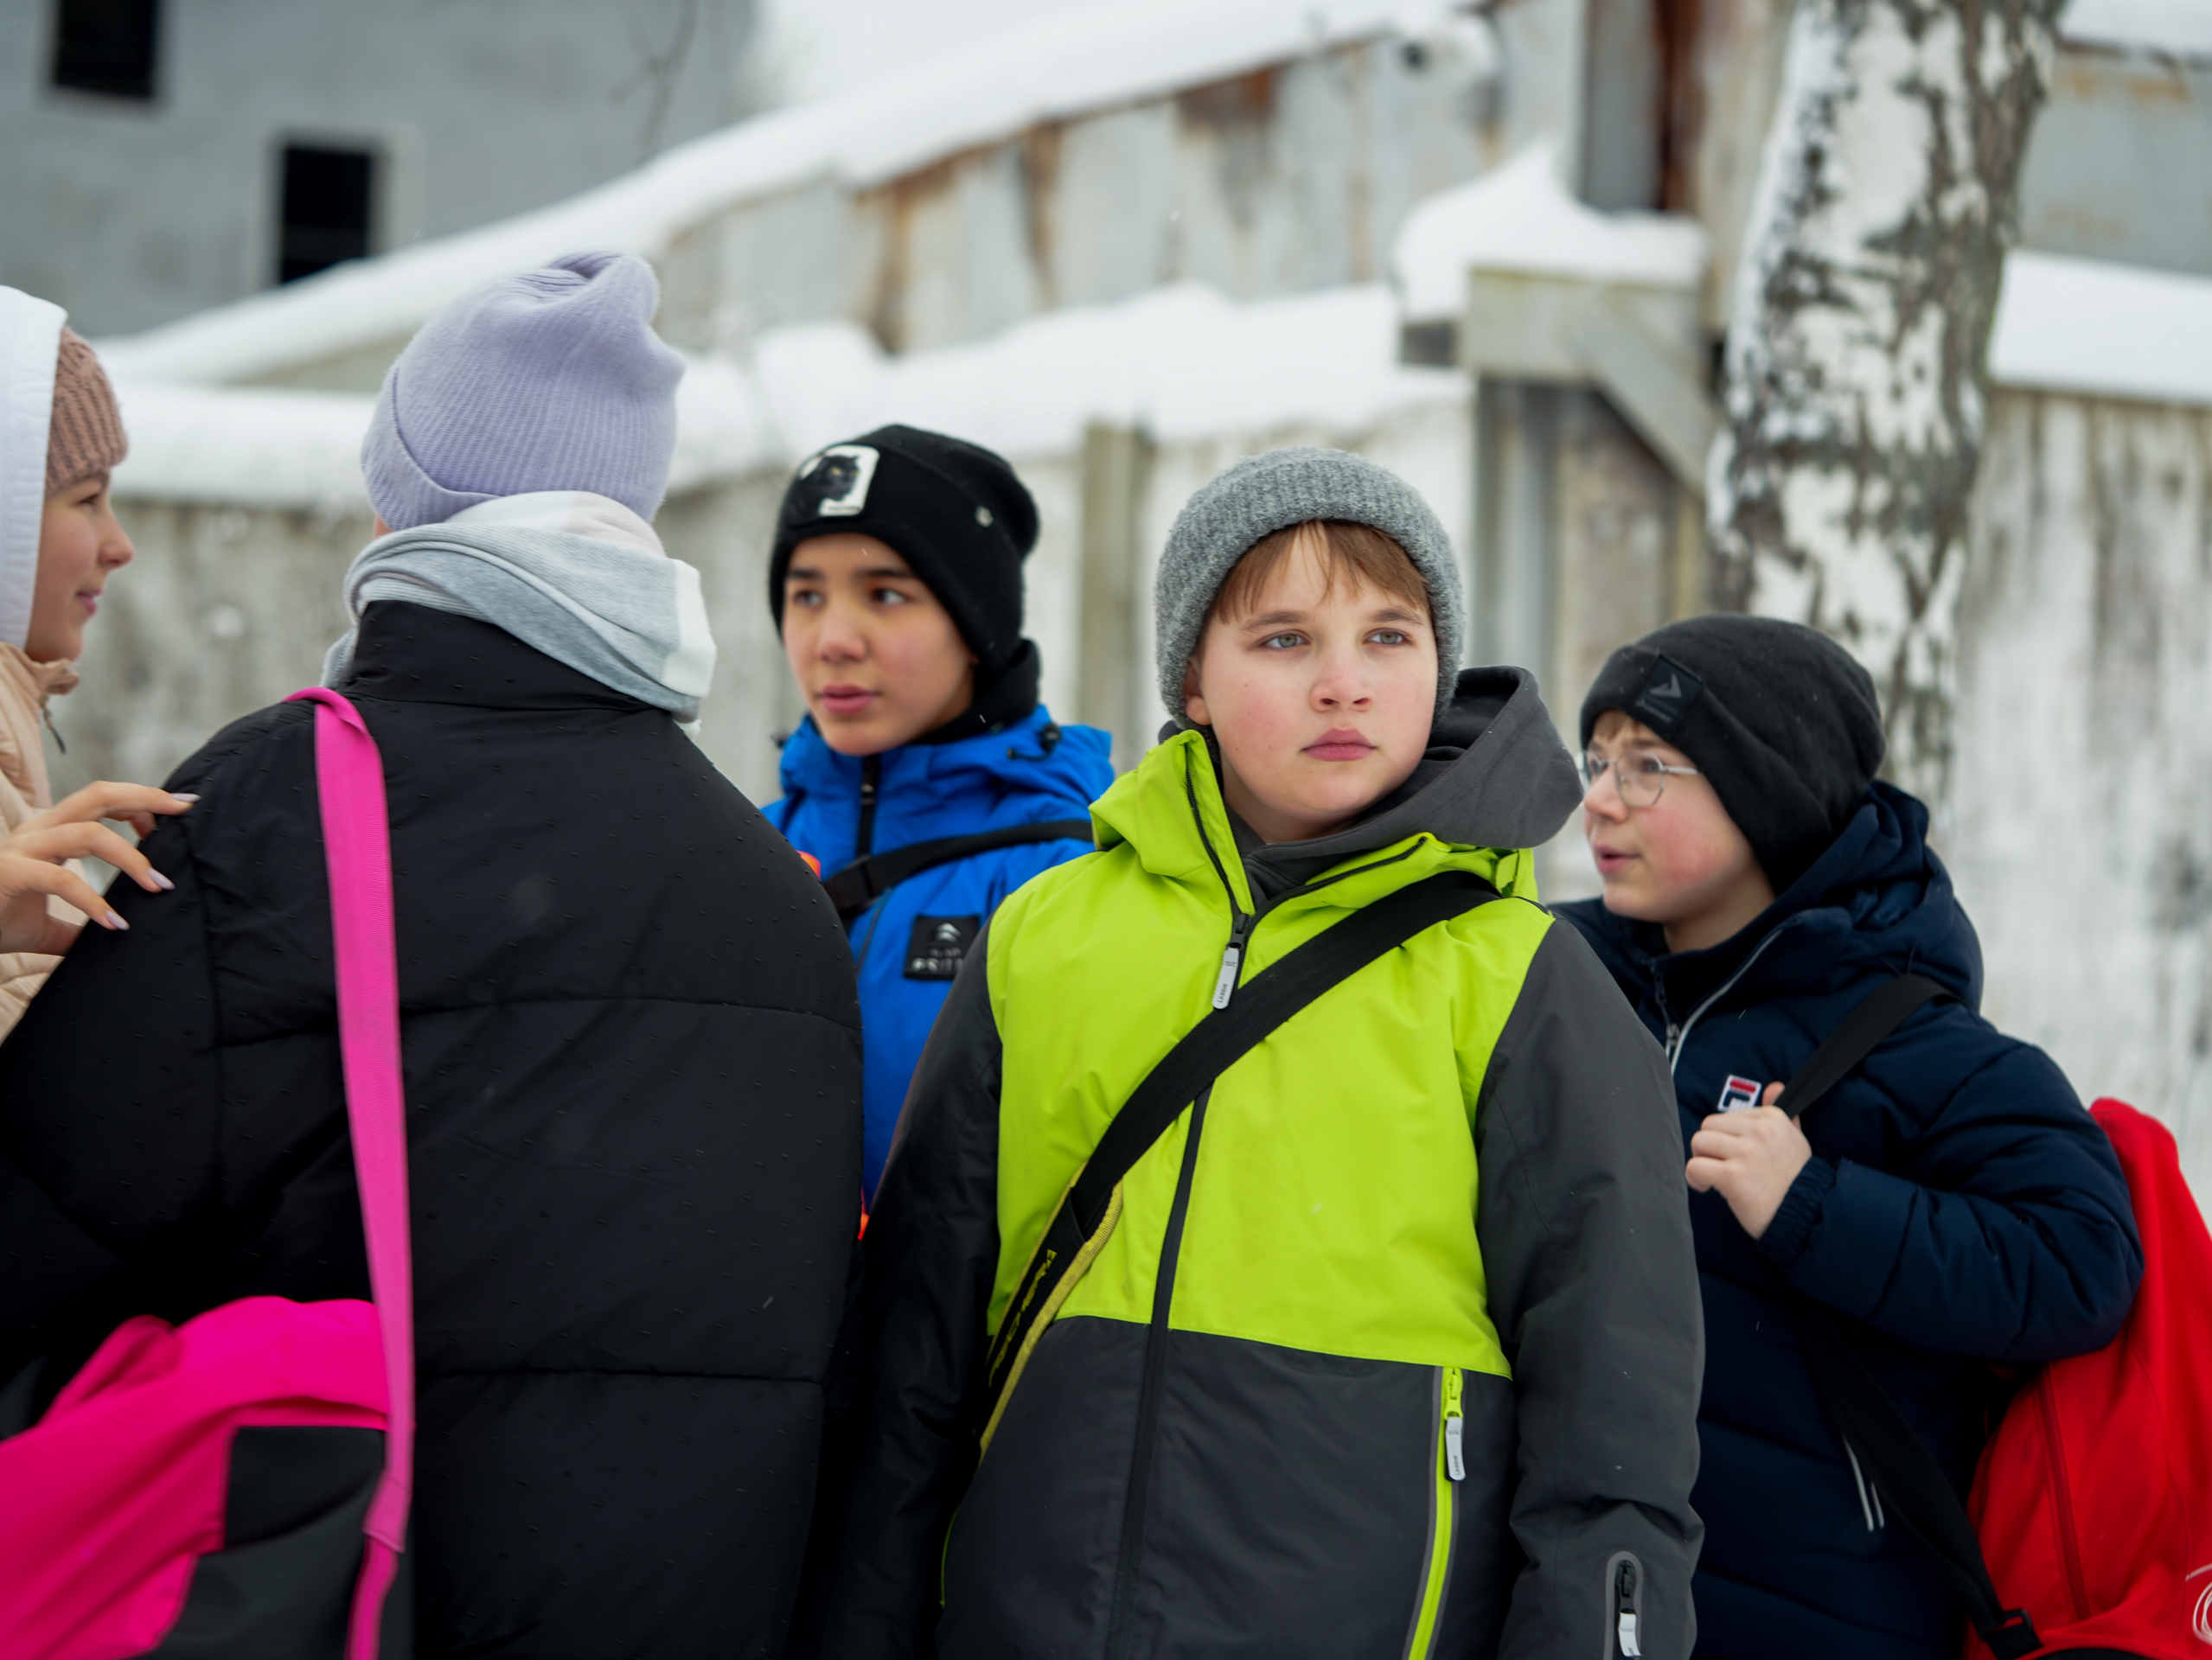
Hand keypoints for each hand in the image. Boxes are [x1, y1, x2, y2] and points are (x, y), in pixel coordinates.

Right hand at [0, 782, 197, 955]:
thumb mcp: (45, 927)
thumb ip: (77, 929)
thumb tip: (112, 942)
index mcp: (47, 835)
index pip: (100, 800)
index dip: (141, 800)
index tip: (180, 810)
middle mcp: (35, 833)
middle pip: (97, 796)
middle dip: (145, 797)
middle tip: (185, 810)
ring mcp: (20, 851)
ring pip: (86, 833)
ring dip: (131, 857)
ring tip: (157, 886)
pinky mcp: (7, 875)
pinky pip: (57, 879)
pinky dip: (91, 901)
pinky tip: (113, 923)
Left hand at [1685, 1082, 1811, 1239]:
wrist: (1806, 1215)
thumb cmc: (1796, 1180)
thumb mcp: (1795, 1140)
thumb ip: (1782, 1114)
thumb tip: (1774, 1087)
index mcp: (1773, 1118)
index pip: (1725, 1117)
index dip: (1725, 1138)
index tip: (1736, 1156)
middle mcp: (1760, 1131)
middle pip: (1708, 1127)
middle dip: (1710, 1148)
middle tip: (1722, 1167)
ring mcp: (1746, 1152)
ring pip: (1698, 1143)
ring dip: (1702, 1161)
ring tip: (1715, 1177)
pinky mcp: (1733, 1175)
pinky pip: (1695, 1166)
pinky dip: (1695, 1178)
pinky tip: (1708, 1187)